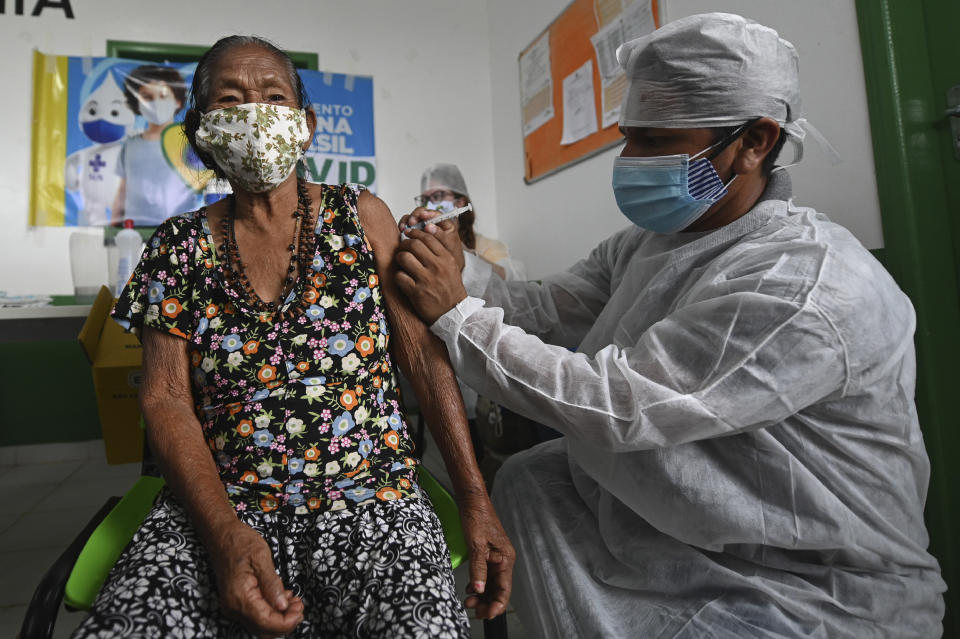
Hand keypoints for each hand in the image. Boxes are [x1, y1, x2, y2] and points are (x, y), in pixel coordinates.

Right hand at [208, 520, 303, 636]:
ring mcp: (232, 606)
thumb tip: (282, 605)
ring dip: (279, 618)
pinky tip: (282, 598)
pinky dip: (271, 612)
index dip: (286, 621)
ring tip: (293, 600)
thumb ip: (272, 584)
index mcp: (240, 596)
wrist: (221, 535)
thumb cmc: (239, 542)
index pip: (266, 622)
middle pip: (263, 629)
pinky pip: (255, 615)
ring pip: (260, 625)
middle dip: (285, 622)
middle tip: (299, 605)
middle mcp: (233, 606)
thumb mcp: (261, 557)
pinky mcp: (235, 602)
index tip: (301, 609)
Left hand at [395, 228, 468, 323]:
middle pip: (413, 245)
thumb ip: (440, 252)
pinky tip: (403, 278)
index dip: (415, 233)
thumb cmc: (451, 289)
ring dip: (399, 258)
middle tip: (402, 248)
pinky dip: (398, 276)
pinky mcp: (416, 293)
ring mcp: (426, 280)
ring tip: (401, 263)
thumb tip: (423, 234)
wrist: (454, 313)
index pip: (427, 237)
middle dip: (404, 244)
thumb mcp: (452, 267)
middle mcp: (437, 267)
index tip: (409, 234)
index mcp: (447, 259)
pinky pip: (399, 277)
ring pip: (404, 258)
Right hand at [398, 208, 465, 271]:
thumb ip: (441, 236)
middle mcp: (432, 224)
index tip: (422, 216)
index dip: (426, 213)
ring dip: (407, 221)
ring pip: (412, 220)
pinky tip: (401, 232)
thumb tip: (429, 226)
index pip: (434, 213)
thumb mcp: (448, 247)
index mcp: (444, 224)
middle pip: (421, 214)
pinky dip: (404, 228)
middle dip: (415, 216)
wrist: (446, 270)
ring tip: (404, 227)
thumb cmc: (450, 257)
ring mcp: (422, 229)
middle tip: (411, 222)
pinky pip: (408, 228)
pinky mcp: (414, 235)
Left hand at [458, 495, 514, 619]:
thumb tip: (479, 590)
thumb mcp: (476, 545)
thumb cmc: (477, 517)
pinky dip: (478, 585)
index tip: (487, 614)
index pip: (505, 588)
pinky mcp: (487, 555)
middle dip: (487, 602)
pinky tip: (469, 589)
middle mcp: (503, 560)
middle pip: (498, 588)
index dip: (497, 604)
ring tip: (469, 602)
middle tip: (473, 610)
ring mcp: (495, 558)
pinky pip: (485, 575)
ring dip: (481, 595)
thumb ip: (478, 569)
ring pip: (491, 584)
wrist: (472, 501)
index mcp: (505, 558)